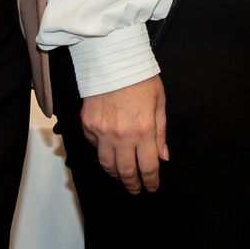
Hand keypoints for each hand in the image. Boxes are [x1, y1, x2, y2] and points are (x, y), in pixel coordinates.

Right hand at [81, 75, 167, 192]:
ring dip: (116, 174)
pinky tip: (109, 153)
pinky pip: (94, 147)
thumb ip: (160, 133)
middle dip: (132, 184)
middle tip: (136, 189)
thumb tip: (163, 157)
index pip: (147, 167)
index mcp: (143, 131)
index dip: (151, 181)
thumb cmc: (140, 78)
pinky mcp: (87, 125)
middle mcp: (121, 136)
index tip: (152, 187)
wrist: (112, 59)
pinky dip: (102, 153)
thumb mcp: (159, 103)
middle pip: (126, 171)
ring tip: (122, 177)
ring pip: (107, 164)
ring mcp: (101, 132)